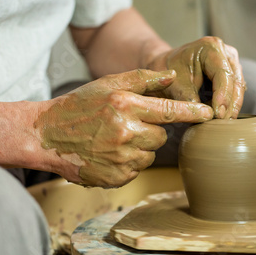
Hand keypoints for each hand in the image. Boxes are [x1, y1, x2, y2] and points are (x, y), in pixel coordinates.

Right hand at [34, 69, 212, 186]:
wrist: (47, 136)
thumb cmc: (78, 106)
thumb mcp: (107, 84)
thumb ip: (141, 79)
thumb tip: (171, 76)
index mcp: (124, 106)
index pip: (169, 110)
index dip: (191, 112)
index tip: (208, 114)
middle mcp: (125, 133)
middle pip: (161, 136)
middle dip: (151, 131)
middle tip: (128, 125)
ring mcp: (120, 158)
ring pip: (150, 155)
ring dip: (140, 148)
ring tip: (114, 140)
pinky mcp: (116, 178)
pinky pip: (137, 170)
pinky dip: (128, 163)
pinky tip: (109, 154)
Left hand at [147, 37, 244, 118]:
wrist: (167, 68)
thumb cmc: (168, 74)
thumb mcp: (174, 85)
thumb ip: (189, 98)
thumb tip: (206, 115)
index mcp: (211, 48)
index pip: (223, 74)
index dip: (223, 96)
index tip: (219, 115)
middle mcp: (226, 53)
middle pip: (235, 81)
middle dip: (230, 105)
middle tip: (224, 124)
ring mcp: (231, 63)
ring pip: (239, 88)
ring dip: (232, 107)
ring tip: (224, 124)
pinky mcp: (232, 75)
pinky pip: (235, 92)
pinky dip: (229, 105)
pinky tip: (223, 119)